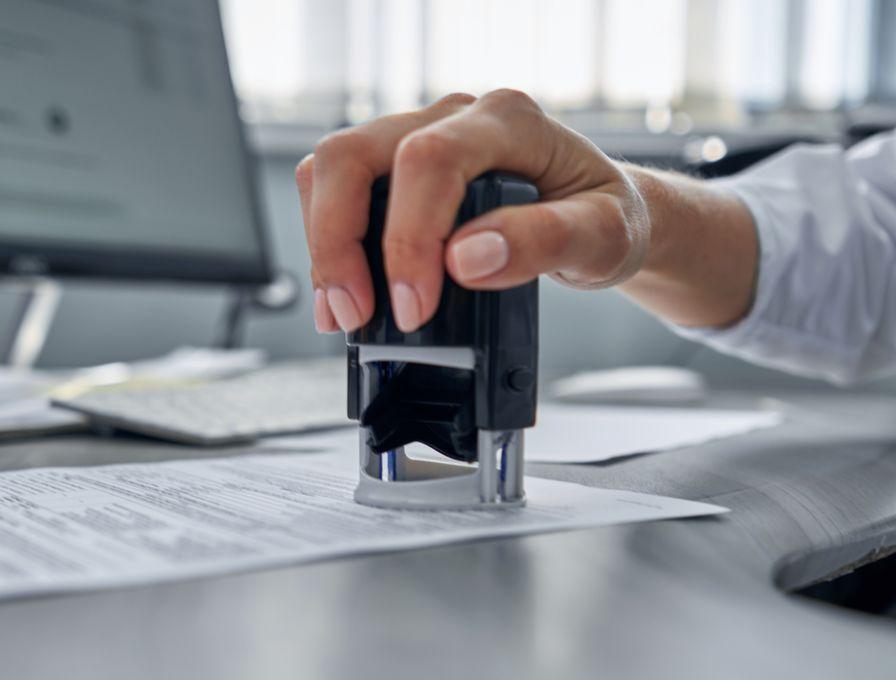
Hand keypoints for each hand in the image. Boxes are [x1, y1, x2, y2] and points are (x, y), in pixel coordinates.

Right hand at [295, 90, 650, 332]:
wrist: (598, 216)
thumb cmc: (601, 217)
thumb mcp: (602, 237)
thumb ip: (544, 242)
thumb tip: (467, 258)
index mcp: (508, 121)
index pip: (429, 160)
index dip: (407, 237)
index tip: (413, 307)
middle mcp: (453, 117)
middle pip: (354, 154)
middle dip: (339, 241)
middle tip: (357, 313)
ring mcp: (415, 136)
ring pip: (331, 169)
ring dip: (324, 245)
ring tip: (345, 313)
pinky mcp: (392, 169)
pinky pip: (333, 191)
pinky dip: (326, 246)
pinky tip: (342, 295)